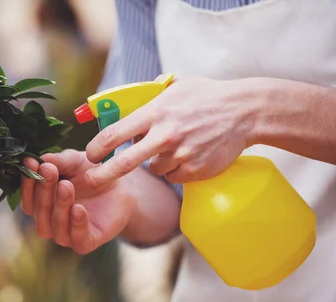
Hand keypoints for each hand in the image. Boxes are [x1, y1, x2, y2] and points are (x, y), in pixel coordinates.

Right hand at [20, 150, 135, 253]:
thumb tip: (39, 159)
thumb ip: (58, 161)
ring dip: (59, 206)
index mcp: (41, 204)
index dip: (27, 181)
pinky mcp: (86, 243)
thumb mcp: (75, 161)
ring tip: (66, 186)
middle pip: (37, 211)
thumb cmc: (92, 175)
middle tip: (49, 171)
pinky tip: (79, 209)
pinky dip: (77, 224)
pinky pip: (78, 238)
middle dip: (42, 190)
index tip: (30, 162)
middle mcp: (49, 221)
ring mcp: (66, 234)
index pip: (28, 198)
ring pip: (53, 227)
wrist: (122, 188)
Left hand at [85, 76, 255, 186]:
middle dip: (103, 175)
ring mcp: (181, 154)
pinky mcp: (194, 170)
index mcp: (156, 112)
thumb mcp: (177, 87)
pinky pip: (173, 176)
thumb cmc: (208, 96)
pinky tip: (188, 154)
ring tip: (176, 144)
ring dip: (157, 162)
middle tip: (90, 181)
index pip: (116, 133)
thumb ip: (150, 96)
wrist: (245, 111)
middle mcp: (165, 135)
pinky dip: (175, 169)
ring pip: (154, 169)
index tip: (89, 155)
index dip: (98, 147)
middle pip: (125, 163)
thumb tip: (127, 105)